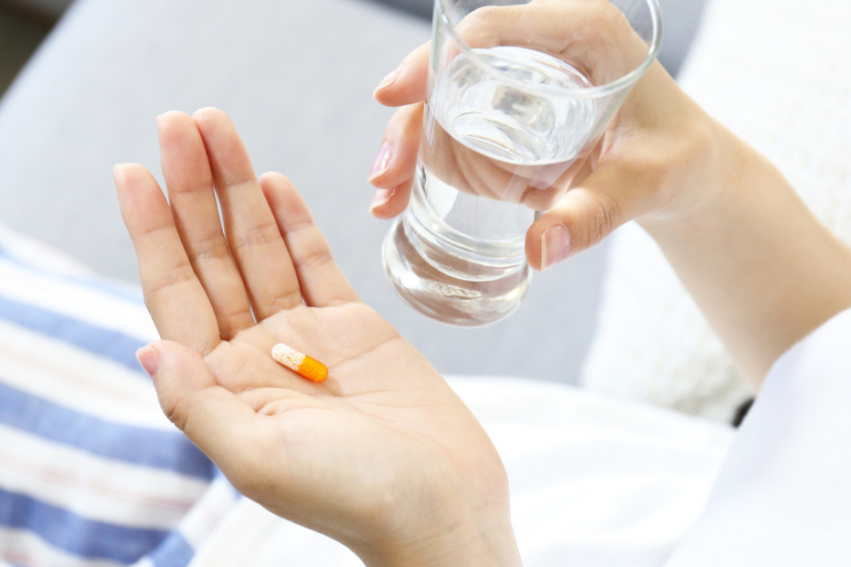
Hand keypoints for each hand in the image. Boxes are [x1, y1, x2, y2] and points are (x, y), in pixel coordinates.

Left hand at [114, 109, 521, 566]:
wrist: (442, 502)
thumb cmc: (356, 496)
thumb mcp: (262, 460)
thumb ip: (199, 406)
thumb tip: (151, 345)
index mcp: (225, 386)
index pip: (176, 292)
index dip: (152, 231)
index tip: (133, 170)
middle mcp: (257, 355)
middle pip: (214, 256)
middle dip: (194, 188)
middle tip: (179, 121)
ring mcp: (306, 337)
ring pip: (261, 248)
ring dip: (238, 188)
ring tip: (217, 129)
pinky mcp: (355, 325)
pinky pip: (314, 263)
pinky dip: (293, 221)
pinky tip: (271, 181)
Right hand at [369, 0, 722, 270]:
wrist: (688, 172)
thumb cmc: (679, 160)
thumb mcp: (645, 183)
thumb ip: (596, 213)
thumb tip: (539, 251)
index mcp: (584, 34)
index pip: (494, 31)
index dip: (435, 60)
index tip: (393, 96)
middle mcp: (547, 49)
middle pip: (458, 69)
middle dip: (412, 119)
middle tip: (384, 175)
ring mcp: (527, 82)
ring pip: (450, 101)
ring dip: (411, 145)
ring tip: (386, 196)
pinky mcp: (517, 115)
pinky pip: (463, 129)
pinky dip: (430, 161)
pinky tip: (404, 196)